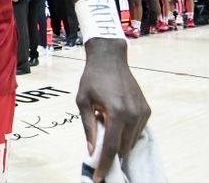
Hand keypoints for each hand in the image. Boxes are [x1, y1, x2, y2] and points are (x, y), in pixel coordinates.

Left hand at [76, 39, 150, 181]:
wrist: (110, 59)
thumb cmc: (92, 79)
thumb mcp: (83, 101)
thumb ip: (88, 127)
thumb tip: (91, 149)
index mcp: (116, 113)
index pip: (110, 147)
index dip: (105, 165)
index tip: (99, 178)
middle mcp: (133, 115)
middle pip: (122, 147)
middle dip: (110, 153)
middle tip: (98, 146)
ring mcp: (143, 113)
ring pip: (130, 141)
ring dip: (118, 141)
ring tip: (105, 122)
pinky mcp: (147, 110)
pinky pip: (137, 131)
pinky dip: (126, 132)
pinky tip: (115, 120)